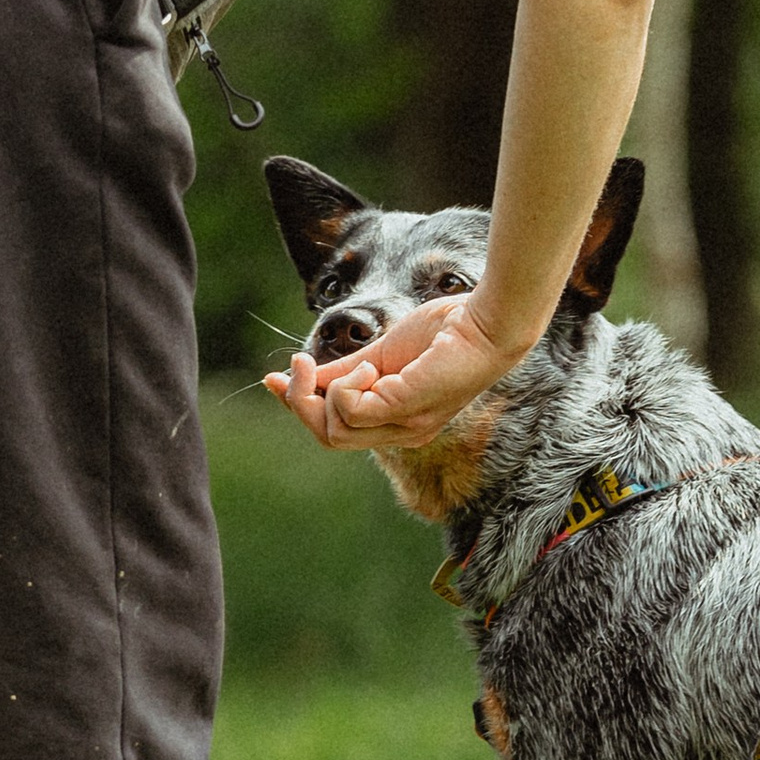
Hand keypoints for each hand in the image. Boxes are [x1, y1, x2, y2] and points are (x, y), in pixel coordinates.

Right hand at [262, 290, 531, 452]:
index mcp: (397, 423)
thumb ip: (342, 370)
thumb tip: (296, 375)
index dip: (298, 408)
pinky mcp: (407, 409)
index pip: (336, 433)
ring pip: (334, 430)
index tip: (272, 378)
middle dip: (300, 403)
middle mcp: (402, 434)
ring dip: (326, 390)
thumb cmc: (444, 332)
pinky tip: (369, 367)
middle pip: (328, 438)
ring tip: (357, 363)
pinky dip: (346, 385)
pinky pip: (350, 410)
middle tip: (299, 366)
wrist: (488, 321)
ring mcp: (407, 426)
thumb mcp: (380, 353)